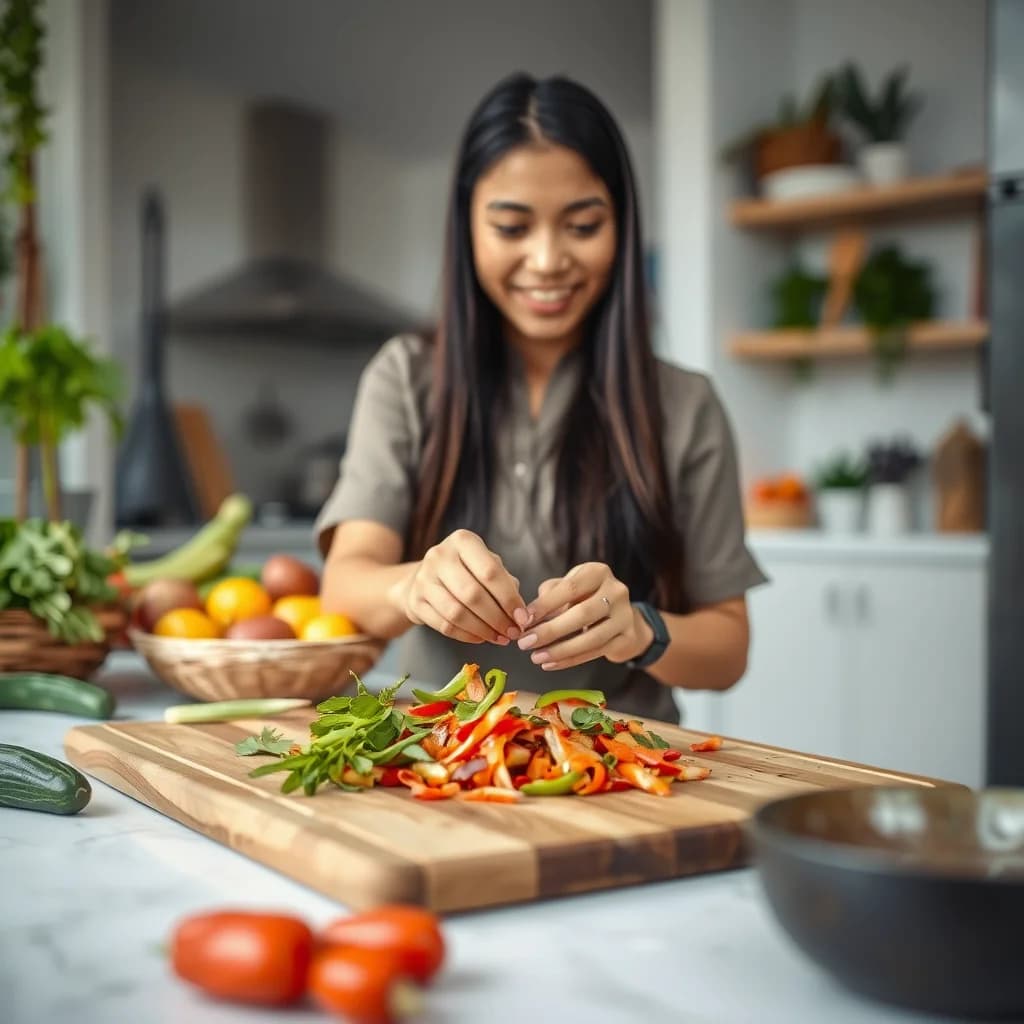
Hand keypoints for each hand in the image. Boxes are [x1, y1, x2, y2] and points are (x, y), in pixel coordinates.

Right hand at [390, 529, 526, 644]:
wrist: (424, 578)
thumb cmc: (466, 571)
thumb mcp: (486, 565)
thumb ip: (505, 583)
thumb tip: (521, 614)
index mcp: (462, 541)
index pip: (490, 571)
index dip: (509, 598)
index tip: (522, 617)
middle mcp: (439, 556)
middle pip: (473, 594)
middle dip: (497, 618)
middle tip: (513, 632)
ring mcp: (423, 579)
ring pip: (457, 613)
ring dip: (483, 630)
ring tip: (499, 638)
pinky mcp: (415, 602)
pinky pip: (445, 625)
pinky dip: (467, 636)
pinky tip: (481, 637)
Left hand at [516, 562, 653, 669]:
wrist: (622, 617)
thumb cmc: (586, 598)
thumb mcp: (569, 587)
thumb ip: (550, 595)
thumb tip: (529, 615)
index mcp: (598, 573)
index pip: (570, 589)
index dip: (546, 605)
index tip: (525, 619)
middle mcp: (616, 591)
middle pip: (582, 614)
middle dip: (550, 631)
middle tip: (525, 643)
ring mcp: (625, 616)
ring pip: (591, 638)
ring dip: (560, 650)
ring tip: (536, 657)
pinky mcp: (627, 638)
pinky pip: (596, 652)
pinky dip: (571, 660)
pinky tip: (551, 664)